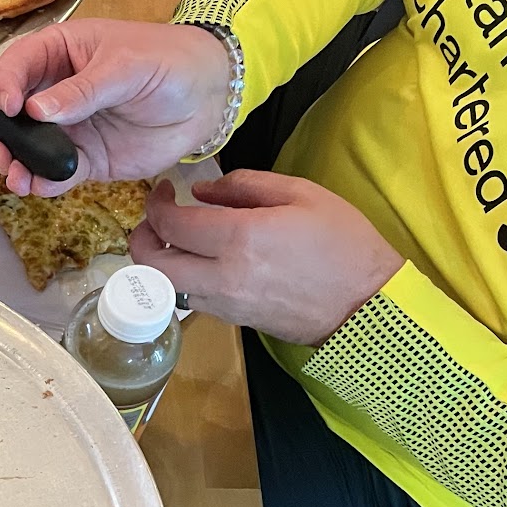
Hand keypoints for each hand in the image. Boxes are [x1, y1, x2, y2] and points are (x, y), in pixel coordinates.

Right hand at [0, 19, 232, 196]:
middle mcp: (54, 91)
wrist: (208, 98)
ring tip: (16, 179)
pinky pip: (56, 173)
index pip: (18, 66)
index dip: (4, 86)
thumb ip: (83, 90)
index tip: (7, 109)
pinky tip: (41, 186)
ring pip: (27, 148)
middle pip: (9, 114)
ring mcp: (68, 128)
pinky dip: (45, 182)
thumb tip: (37, 111)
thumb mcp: (126, 66)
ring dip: (15, 165)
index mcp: (59, 53)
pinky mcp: (85, 159)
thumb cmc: (168, 63)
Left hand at [129, 168, 403, 343]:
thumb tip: (202, 191)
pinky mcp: (232, 320)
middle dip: (140, 238)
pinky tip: (197, 260)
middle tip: (152, 220)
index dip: (155, 205)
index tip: (162, 193)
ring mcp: (224, 303)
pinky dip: (181, 279)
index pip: (171, 224)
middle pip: (152, 263)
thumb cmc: (342, 242)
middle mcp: (223, 275)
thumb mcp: (300, 194)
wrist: (365, 305)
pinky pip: (189, 299)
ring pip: (166, 286)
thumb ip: (244, 186)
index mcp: (240, 238)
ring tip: (173, 239)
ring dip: (158, 262)